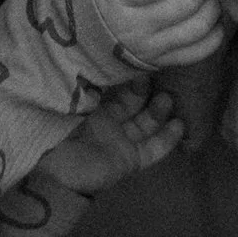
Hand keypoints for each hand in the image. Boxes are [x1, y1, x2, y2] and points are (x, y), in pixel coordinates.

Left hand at [45, 77, 184, 195]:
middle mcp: (107, 123)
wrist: (58, 173)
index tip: (140, 63)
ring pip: (145, 124)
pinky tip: (179, 126)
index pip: (114, 89)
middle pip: (133, 104)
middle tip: (156, 77)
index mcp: (90, 107)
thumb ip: (91, 88)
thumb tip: (103, 64)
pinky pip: (151, 150)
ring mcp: (119, 142)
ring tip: (168, 99)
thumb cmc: (61, 130)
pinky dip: (166, 140)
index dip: (128, 77)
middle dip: (145, 91)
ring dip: (158, 111)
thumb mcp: (73, 103)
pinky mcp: (129, 161)